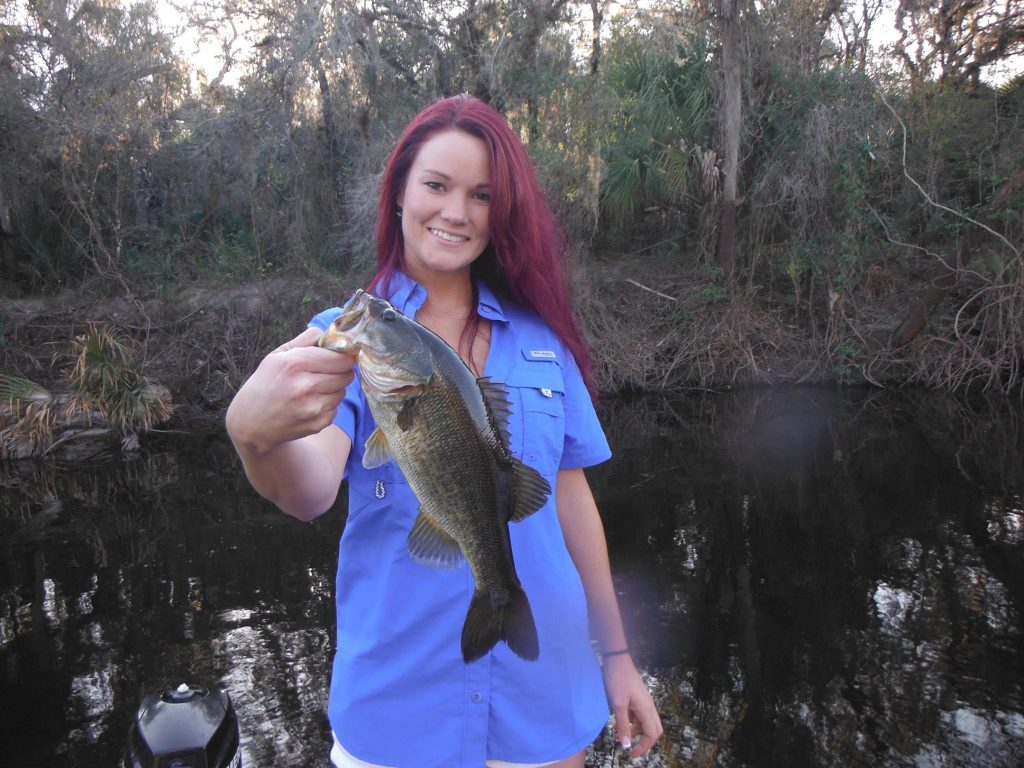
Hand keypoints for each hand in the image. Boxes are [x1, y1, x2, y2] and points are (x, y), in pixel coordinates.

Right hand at [226, 327, 355, 453]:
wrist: (251, 423)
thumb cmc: (264, 384)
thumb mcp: (277, 356)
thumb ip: (304, 341)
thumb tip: (329, 333)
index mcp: (296, 364)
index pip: (341, 358)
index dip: (344, 356)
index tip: (341, 356)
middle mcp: (306, 386)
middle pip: (346, 374)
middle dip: (341, 371)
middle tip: (328, 372)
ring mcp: (312, 407)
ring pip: (343, 392)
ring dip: (334, 389)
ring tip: (315, 389)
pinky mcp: (317, 424)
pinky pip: (336, 409)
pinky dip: (328, 406)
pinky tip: (311, 404)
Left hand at [602, 653, 662, 757]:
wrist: (617, 659)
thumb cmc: (618, 680)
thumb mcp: (618, 704)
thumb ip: (623, 725)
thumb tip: (626, 745)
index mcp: (646, 709)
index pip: (653, 734)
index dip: (644, 747)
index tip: (631, 753)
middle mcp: (649, 706)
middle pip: (654, 729)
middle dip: (644, 741)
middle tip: (630, 747)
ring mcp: (644, 701)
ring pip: (645, 722)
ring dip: (635, 730)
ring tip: (618, 732)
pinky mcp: (638, 697)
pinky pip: (639, 714)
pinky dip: (632, 721)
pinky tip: (619, 721)